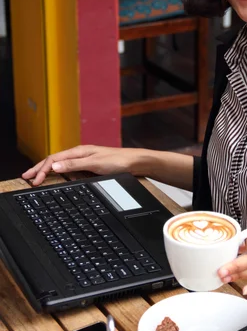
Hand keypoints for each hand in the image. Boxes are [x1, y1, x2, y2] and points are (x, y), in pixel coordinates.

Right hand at [21, 145, 138, 185]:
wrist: (135, 163)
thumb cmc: (118, 161)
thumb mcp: (95, 164)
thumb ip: (74, 164)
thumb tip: (54, 166)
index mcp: (79, 151)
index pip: (54, 159)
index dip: (41, 169)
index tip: (33, 180)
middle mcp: (80, 154)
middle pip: (55, 160)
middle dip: (39, 168)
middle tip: (26, 176)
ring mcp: (85, 159)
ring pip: (62, 164)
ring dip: (48, 170)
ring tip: (37, 176)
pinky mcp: (90, 166)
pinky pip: (70, 168)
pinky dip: (60, 173)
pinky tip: (58, 177)